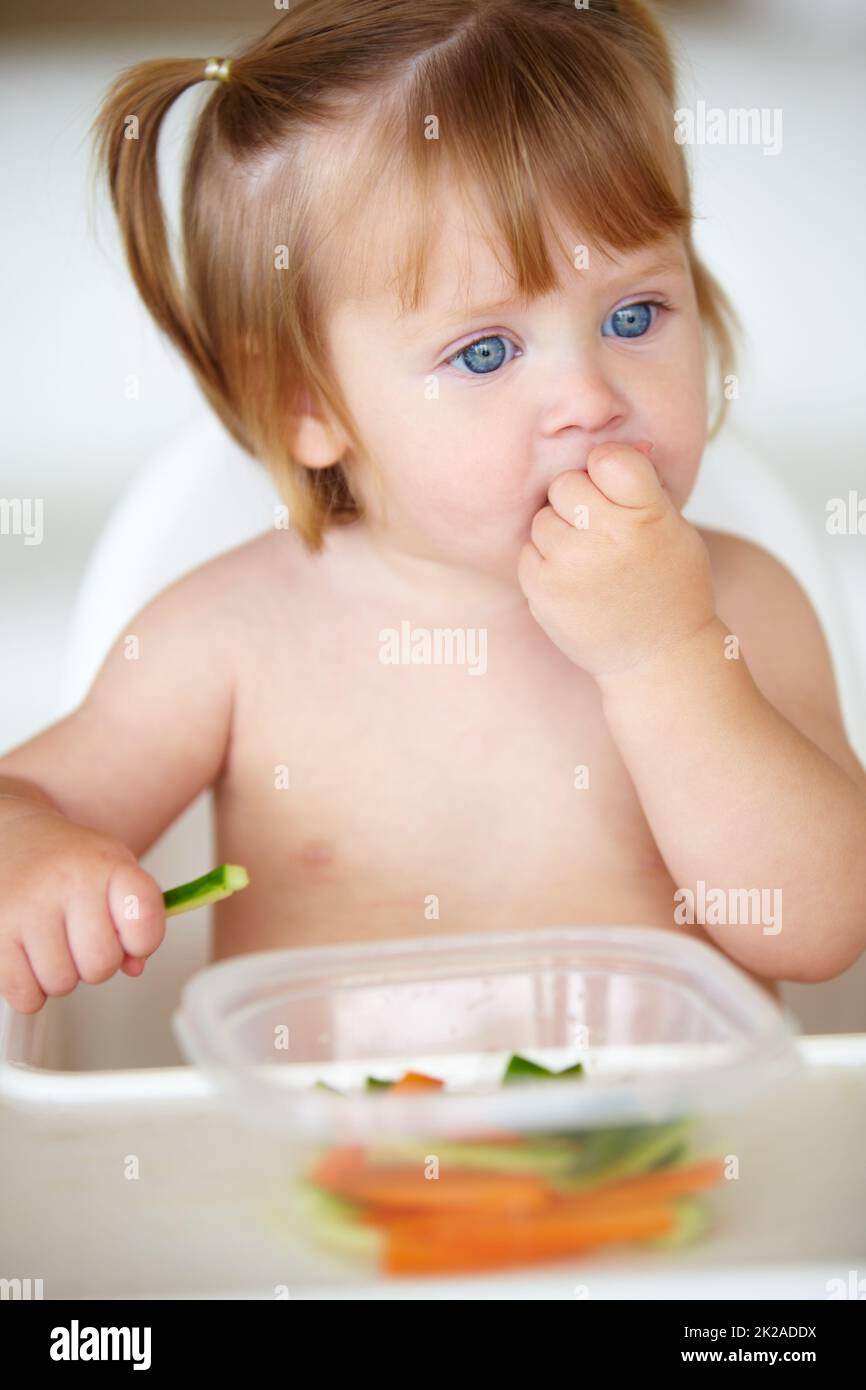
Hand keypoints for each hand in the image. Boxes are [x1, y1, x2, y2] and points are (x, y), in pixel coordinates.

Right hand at [0, 803, 165, 1013]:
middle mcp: (68, 882)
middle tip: (81, 939)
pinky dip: (30, 989)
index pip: (145, 923)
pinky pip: (26, 995)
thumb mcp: (113, 869)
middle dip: (95, 963)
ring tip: (51, 942)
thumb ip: (136, 916)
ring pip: (62, 983)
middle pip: (101, 964)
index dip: (142, 941)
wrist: (10, 837)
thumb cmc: (66, 860)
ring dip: (60, 975)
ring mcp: (28, 908)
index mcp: (106, 864)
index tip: (129, 935)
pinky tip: (29, 957)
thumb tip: (135, 965)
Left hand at [517, 442, 716, 681]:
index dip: (607, 469)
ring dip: (560, 533)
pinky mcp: (543, 591)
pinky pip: (528, 553)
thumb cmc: (668, 586)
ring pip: (543, 518)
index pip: (607, 457)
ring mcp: (572, 565)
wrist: (657, 657)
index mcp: (646, 513)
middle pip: (565, 484)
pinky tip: (574, 583)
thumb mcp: (673, 527)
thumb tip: (610, 443)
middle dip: (578, 501)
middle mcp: (607, 536)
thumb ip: (641, 486)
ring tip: (589, 561)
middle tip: (600, 532)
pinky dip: (545, 564)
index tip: (615, 490)